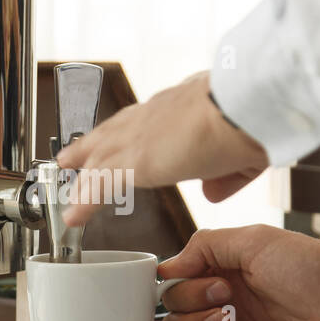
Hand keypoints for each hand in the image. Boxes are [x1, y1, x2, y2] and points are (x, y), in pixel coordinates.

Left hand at [54, 72, 267, 225]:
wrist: (244, 109)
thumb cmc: (252, 121)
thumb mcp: (241, 152)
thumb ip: (224, 176)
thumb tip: (211, 193)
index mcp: (180, 105)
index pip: (143, 119)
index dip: (125, 131)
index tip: (114, 138)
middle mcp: (154, 114)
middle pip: (111, 132)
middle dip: (90, 146)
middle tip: (70, 157)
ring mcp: (140, 135)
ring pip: (101, 156)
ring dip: (82, 174)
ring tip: (67, 189)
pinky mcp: (134, 160)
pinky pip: (100, 183)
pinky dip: (85, 201)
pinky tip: (73, 215)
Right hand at [158, 226, 319, 320]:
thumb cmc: (315, 269)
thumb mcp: (254, 239)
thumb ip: (204, 246)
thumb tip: (167, 268)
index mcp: (223, 277)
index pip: (174, 291)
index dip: (181, 290)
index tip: (207, 284)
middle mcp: (226, 311)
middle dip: (191, 317)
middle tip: (227, 307)